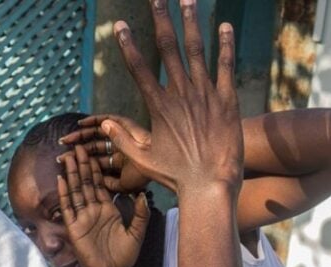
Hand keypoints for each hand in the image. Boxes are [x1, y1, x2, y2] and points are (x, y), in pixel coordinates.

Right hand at [58, 145, 149, 266]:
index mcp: (108, 209)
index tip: (95, 151)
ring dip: (71, 174)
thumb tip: (143, 195)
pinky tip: (61, 180)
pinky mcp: (74, 228)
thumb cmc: (123, 257)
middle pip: (86, 183)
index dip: (97, 168)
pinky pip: (68, 208)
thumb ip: (141, 215)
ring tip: (67, 156)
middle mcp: (93, 210)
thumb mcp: (137, 234)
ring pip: (75, 191)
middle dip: (82, 165)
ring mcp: (82, 218)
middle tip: (79, 146)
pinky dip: (64, 194)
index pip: (101, 184)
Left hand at [60, 114, 150, 192]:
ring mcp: (122, 135)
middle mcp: (119, 148)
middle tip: (61, 153)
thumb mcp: (123, 186)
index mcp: (120, 163)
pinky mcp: (125, 125)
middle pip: (93, 148)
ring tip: (65, 140)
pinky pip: (107, 119)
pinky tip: (80, 124)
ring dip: (80, 136)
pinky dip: (93, 120)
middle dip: (76, 151)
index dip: (81, 164)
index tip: (65, 166)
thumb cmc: (145, 177)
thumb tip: (96, 182)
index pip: (96, 161)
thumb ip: (110, 185)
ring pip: (96, 134)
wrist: (158, 165)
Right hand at [104, 0, 243, 197]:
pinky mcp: (227, 101)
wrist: (210, 184)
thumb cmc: (175, 174)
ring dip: (191, 23)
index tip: (120, 25)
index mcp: (158, 107)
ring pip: (196, 51)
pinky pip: (225, 67)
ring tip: (188, 0)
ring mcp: (205, 95)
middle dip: (161, 20)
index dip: (127, 44)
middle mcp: (180, 94)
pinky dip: (225, 46)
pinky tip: (224, 26)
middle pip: (168, 48)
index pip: (138, 68)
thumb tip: (104, 120)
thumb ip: (122, 138)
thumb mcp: (142, 158)